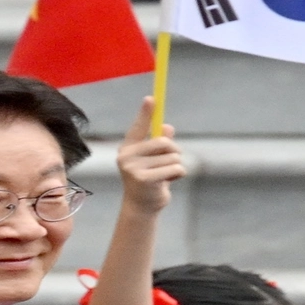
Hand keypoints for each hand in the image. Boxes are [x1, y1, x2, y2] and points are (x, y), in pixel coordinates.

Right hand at [117, 97, 182, 214]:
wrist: (141, 207)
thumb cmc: (149, 180)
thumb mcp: (155, 160)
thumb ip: (160, 144)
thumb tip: (168, 128)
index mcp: (129, 148)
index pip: (138, 127)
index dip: (146, 113)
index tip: (152, 98)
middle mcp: (127, 155)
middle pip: (163, 142)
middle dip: (174, 152)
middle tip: (169, 164)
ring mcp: (133, 168)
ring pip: (173, 156)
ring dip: (176, 166)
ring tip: (165, 177)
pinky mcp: (143, 179)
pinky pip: (175, 168)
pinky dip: (178, 174)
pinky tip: (167, 183)